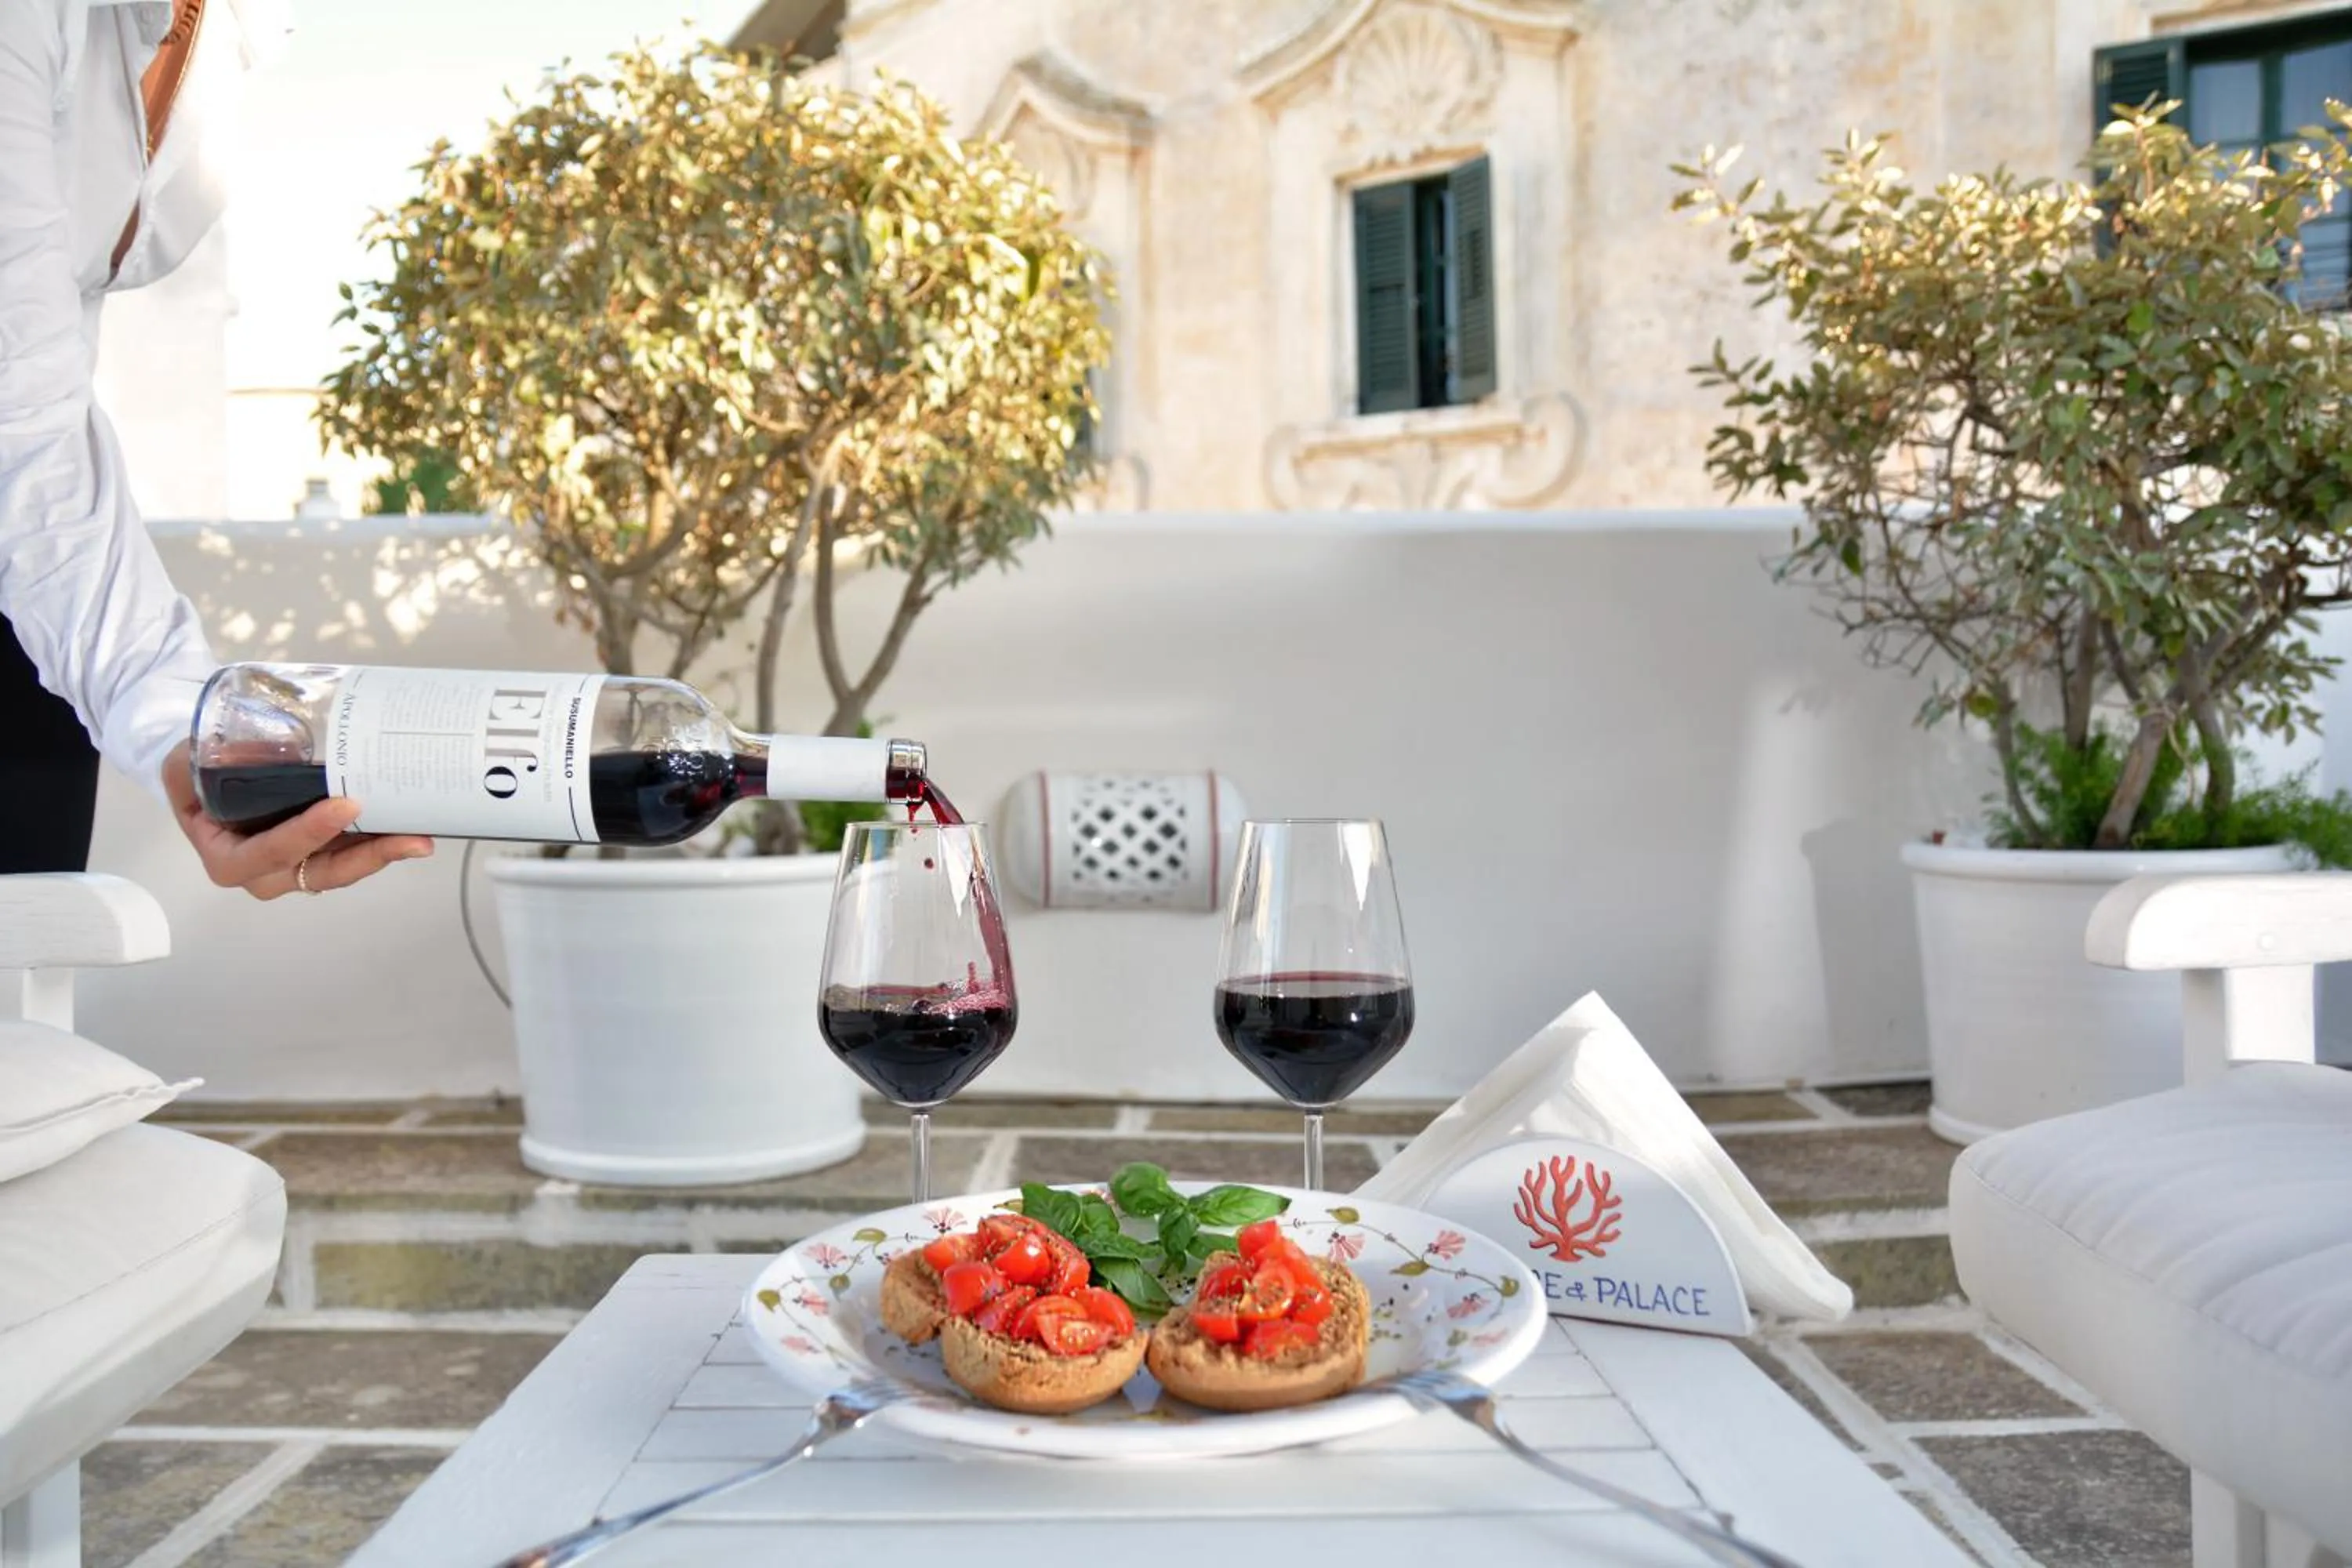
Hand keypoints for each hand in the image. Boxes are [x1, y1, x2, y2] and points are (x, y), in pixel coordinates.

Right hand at [161, 741, 434, 898]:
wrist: (210, 774)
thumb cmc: (197, 774)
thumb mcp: (181, 768)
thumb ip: (193, 766)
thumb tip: (235, 749)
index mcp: (230, 860)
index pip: (272, 851)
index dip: (308, 833)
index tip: (344, 804)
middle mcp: (269, 873)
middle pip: (325, 872)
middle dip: (370, 856)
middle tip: (411, 837)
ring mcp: (302, 864)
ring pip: (349, 866)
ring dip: (387, 851)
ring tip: (424, 836)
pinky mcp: (326, 850)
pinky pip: (357, 850)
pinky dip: (384, 838)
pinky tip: (414, 822)